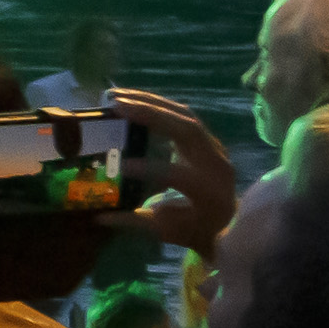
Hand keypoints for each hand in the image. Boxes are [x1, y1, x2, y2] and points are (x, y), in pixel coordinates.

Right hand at [107, 90, 238, 259]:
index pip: (179, 173)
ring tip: (117, 96)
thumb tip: (97, 216)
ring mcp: (214, 146)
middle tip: (115, 106)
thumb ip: (134, 221)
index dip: (149, 168)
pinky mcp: (206, 138)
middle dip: (151, 115)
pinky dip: (158, 105)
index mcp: (208, 190)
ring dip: (151, 102)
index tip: (120, 165)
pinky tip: (133, 100)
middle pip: (186, 129)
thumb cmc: (197, 230)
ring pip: (185, 115)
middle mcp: (216, 162)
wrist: (231, 224)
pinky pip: (184, 115)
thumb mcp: (166, 231)